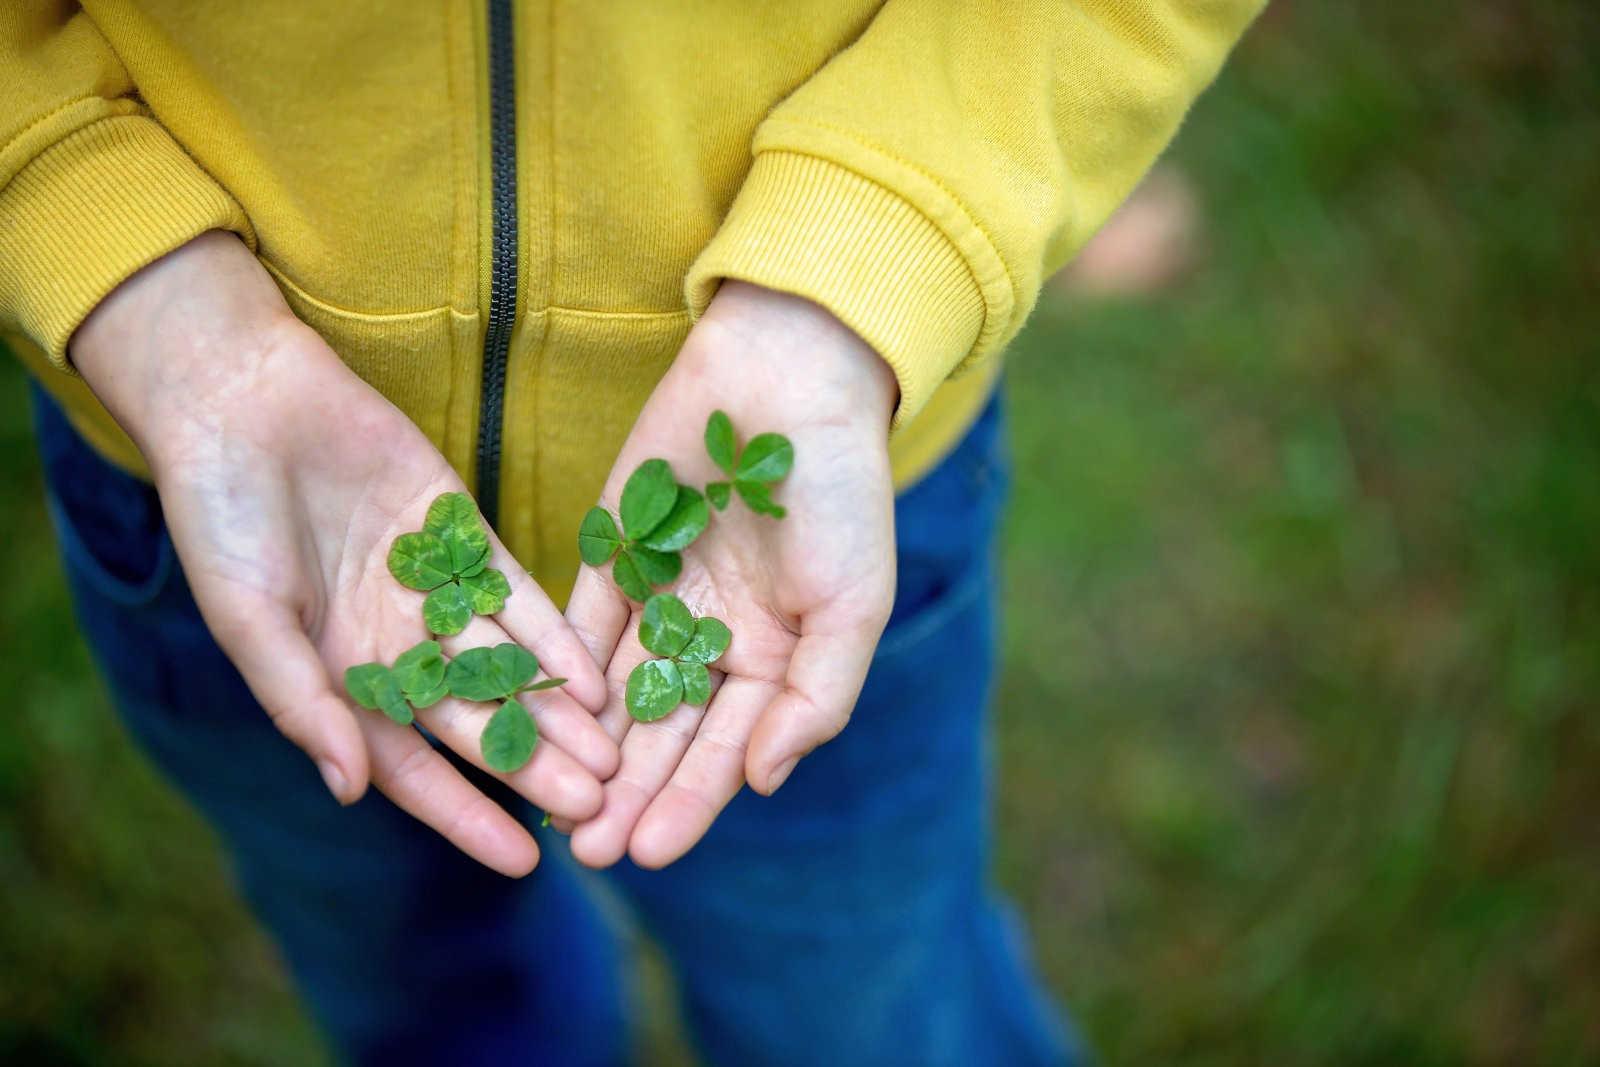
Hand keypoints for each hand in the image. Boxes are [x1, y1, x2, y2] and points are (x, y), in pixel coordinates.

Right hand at [70, 232, 616, 876]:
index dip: (466, 817)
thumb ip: (300, 699)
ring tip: (613, 756)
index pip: (414, 769)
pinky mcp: (463, 536)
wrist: (244, 402)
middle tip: (595, 809)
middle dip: (533, 767)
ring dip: (557, 712)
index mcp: (340, 680)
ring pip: (509, 667)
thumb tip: (349, 788)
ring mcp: (435, 593)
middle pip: (477, 723)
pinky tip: (593, 676)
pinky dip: (553, 637)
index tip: (524, 861)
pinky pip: (519, 597)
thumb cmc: (221, 519)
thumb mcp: (248, 617)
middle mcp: (396, 646)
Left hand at [563, 281, 898, 867]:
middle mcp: (714, 641)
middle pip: (662, 734)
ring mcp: (660, 599)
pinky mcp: (614, 555)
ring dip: (585, 749)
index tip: (647, 853)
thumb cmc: (839, 494)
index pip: (724, 750)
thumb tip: (763, 781)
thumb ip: (816, 698)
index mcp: (776, 660)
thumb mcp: (854, 602)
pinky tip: (529, 714)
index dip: (688, 803)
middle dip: (626, 794)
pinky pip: (579, 625)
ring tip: (547, 804)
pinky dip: (558, 673)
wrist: (789, 379)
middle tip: (585, 850)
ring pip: (614, 692)